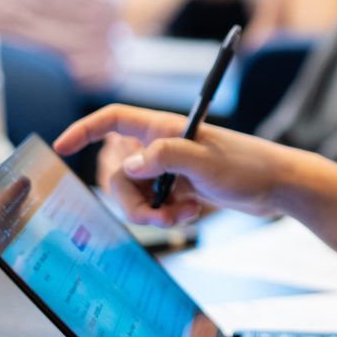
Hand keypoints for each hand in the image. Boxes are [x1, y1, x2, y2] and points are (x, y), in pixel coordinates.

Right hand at [54, 105, 287, 225]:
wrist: (276, 187)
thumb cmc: (247, 166)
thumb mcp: (204, 161)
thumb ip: (164, 157)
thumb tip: (127, 166)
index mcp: (162, 128)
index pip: (113, 120)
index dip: (84, 130)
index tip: (60, 146)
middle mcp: (161, 147)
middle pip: (117, 172)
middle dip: (130, 200)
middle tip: (159, 214)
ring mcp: (169, 170)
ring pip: (133, 194)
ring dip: (150, 212)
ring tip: (181, 215)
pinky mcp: (179, 189)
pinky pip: (152, 207)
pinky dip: (166, 215)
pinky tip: (191, 214)